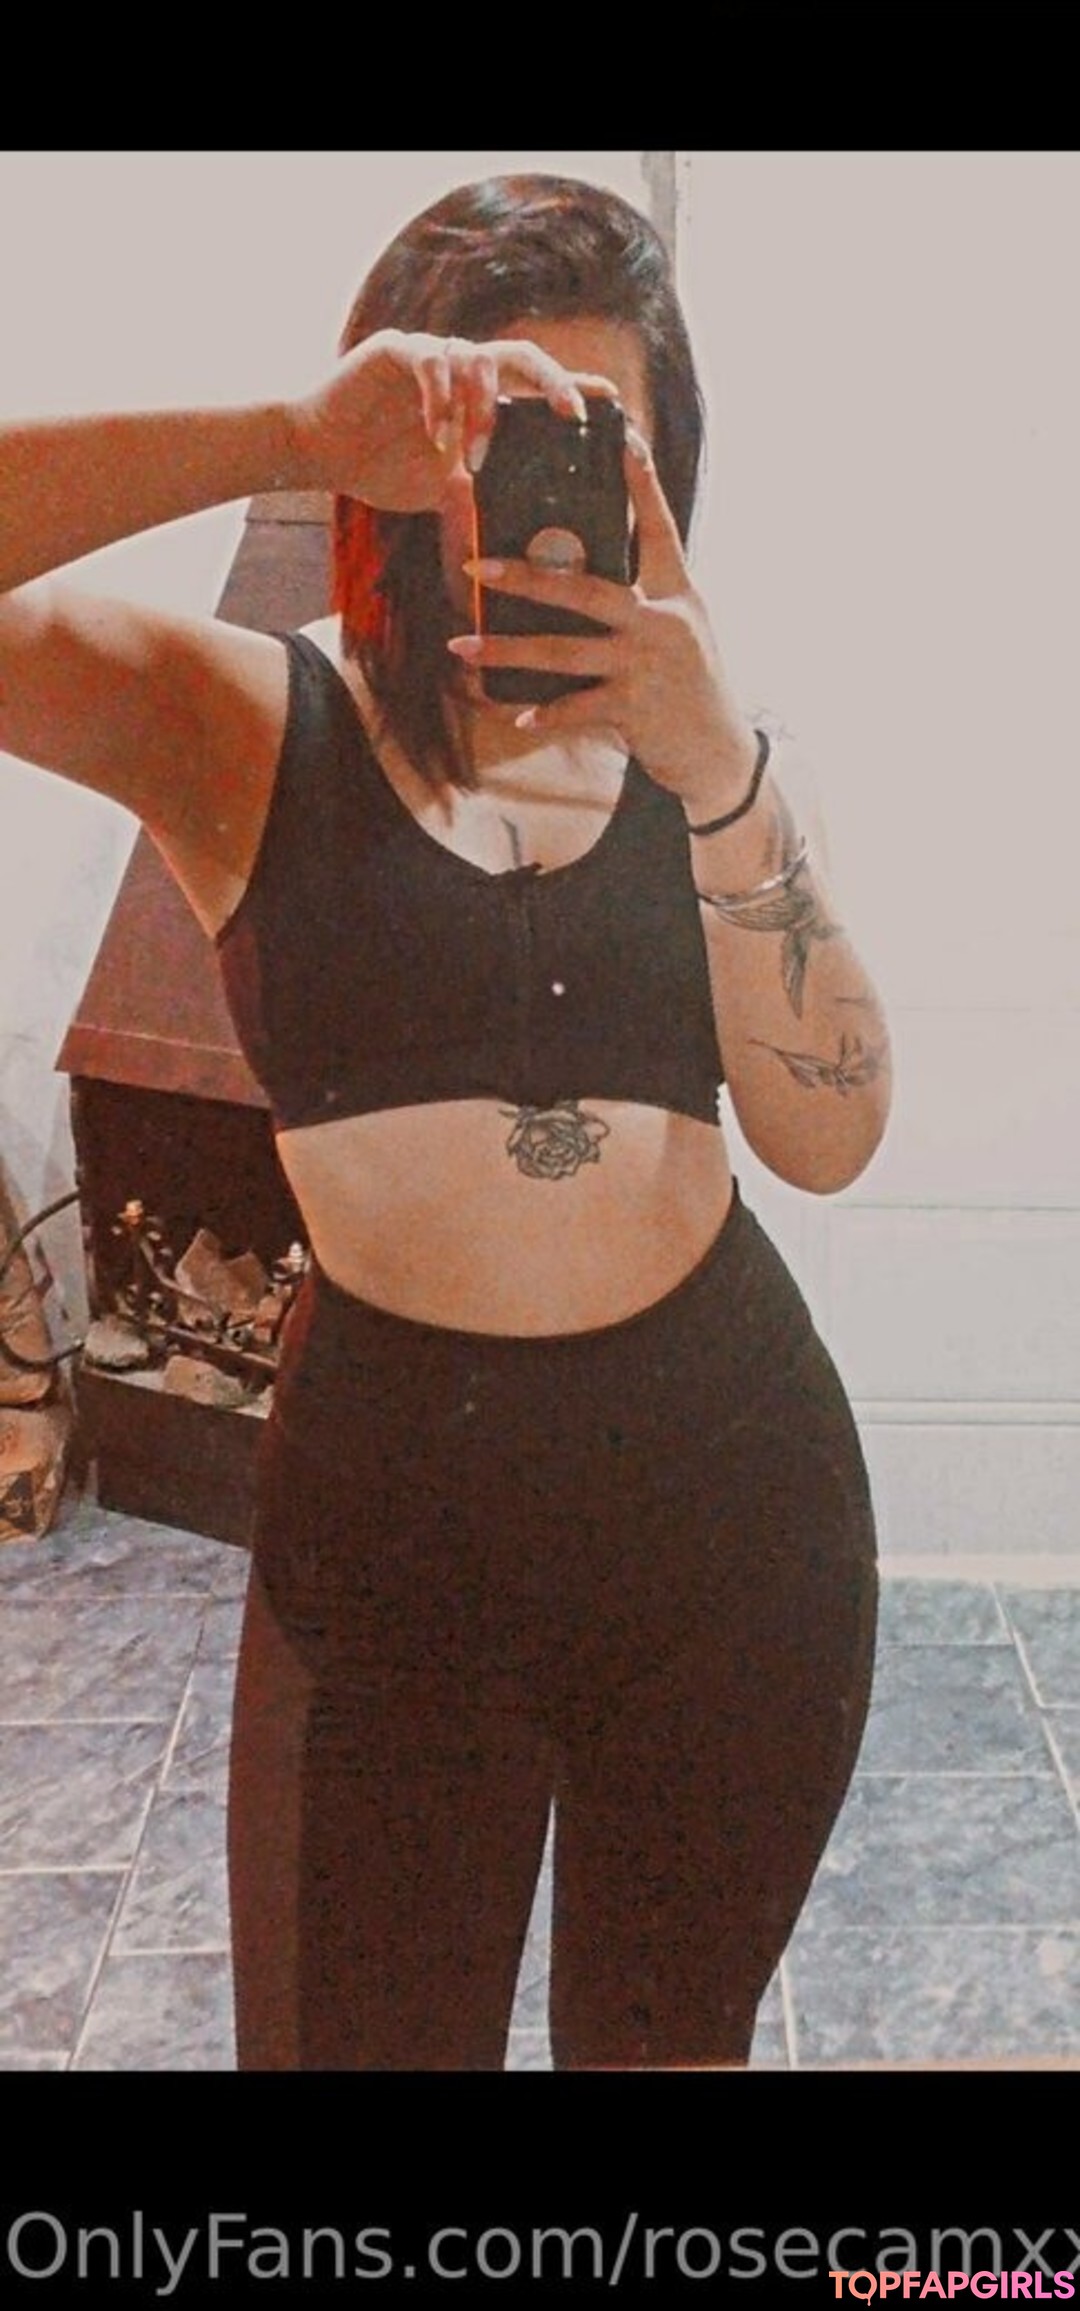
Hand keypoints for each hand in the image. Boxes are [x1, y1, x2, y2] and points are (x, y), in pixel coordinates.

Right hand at [287, 329, 610, 514]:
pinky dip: (440, 398)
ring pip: (476, 357)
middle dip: (553, 381)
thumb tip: (524, 520)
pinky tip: (437, 435)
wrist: (318, 455)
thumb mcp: (442, 488)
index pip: (535, 384)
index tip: (613, 405)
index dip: (573, 388)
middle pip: (520, 355)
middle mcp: (459, 367)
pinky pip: (430, 360)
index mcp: (477, 396)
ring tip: (472, 453)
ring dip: (482, 408)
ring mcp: (429, 353)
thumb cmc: (379, 471)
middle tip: (573, 414)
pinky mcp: (395, 350)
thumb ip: (481, 488)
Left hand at [448, 430, 758, 818]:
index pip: (659, 526)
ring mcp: (647, 666)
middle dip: (525, 577)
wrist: (717, 752)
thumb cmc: (688, 684)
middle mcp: (663, 621)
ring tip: (462, 645)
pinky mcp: (634, 709)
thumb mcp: (679, 628)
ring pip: (564, 652)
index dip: (641, 482)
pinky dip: (546, 714)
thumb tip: (572, 575)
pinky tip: (518, 716)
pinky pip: (576, 708)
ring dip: (507, 649)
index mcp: (677, 591)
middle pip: (585, 589)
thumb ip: (641, 598)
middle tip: (475, 567)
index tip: (624, 437)